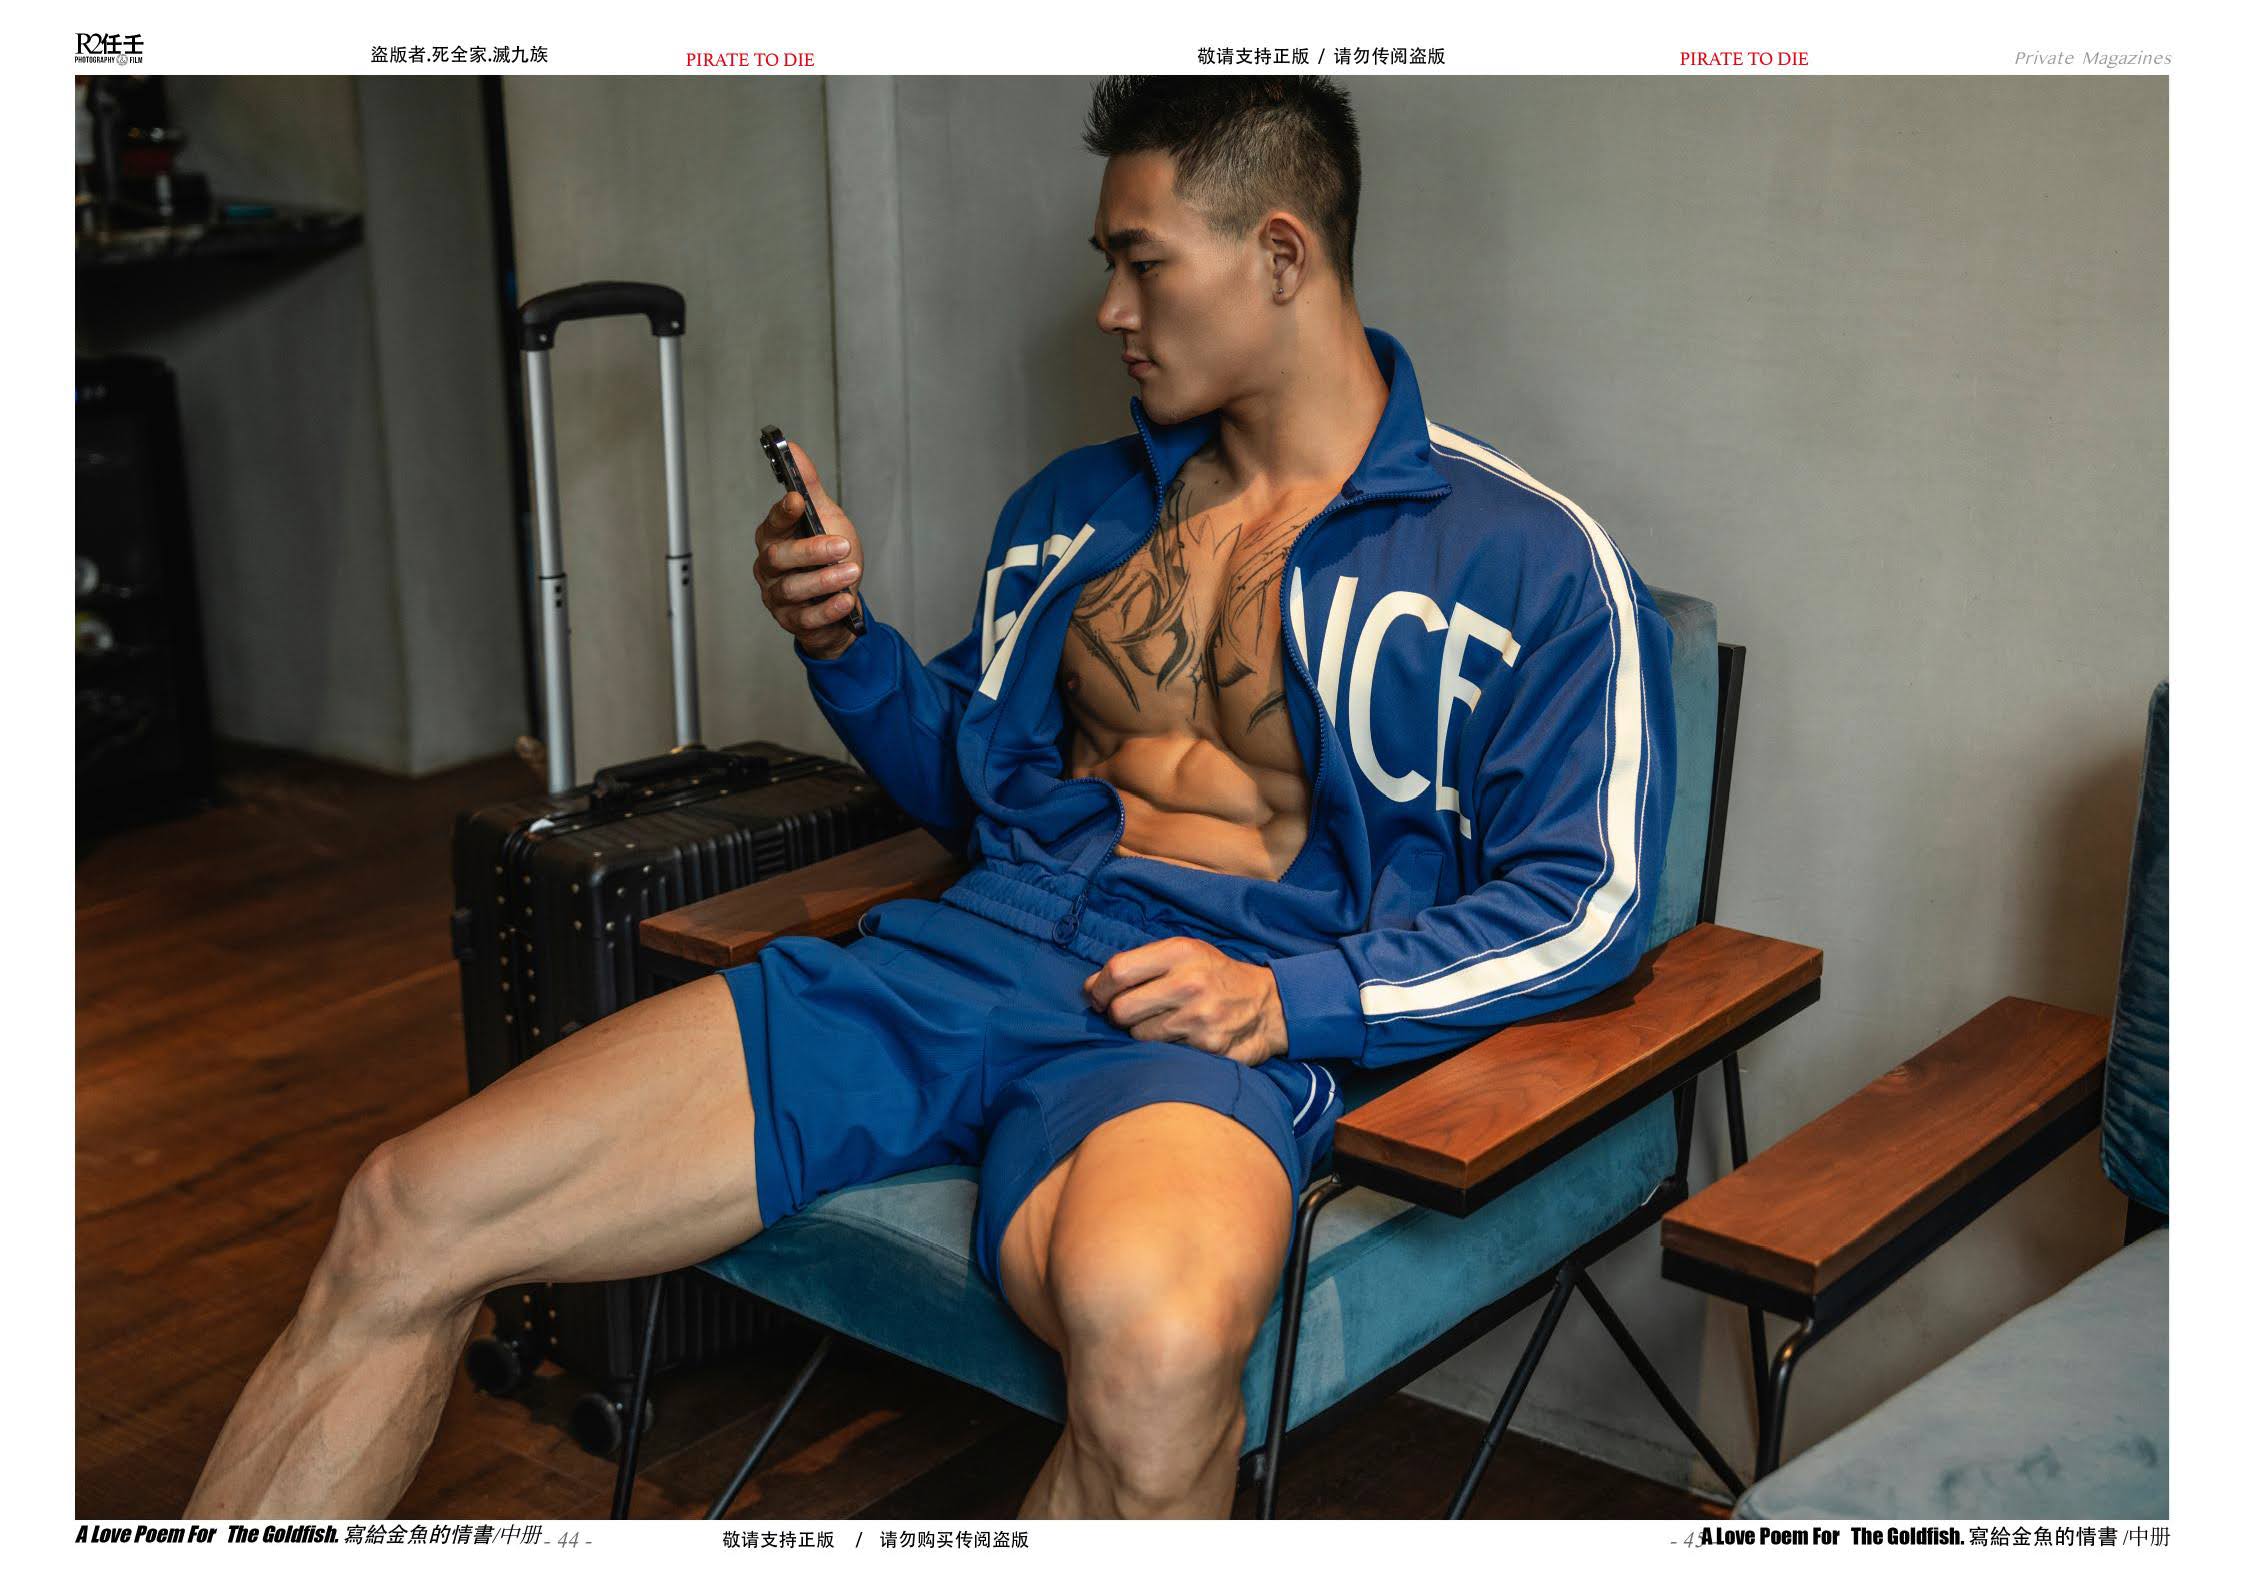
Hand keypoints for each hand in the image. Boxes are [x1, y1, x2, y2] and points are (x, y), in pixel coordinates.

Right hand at [754, 440, 862, 659]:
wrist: (841, 602)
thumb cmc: (830, 556)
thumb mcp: (825, 517)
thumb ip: (810, 487)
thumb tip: (793, 448)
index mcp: (774, 537)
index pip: (772, 522)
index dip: (782, 512)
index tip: (797, 500)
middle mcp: (769, 566)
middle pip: (778, 558)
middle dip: (811, 551)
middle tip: (842, 545)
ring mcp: (777, 596)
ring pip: (792, 589)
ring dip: (824, 579)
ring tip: (852, 572)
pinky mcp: (792, 621)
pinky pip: (806, 618)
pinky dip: (827, 608)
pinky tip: (845, 600)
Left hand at [1082, 937, 1290, 1066]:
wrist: (1269, 1005)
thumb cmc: (1214, 975)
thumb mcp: (1185, 953)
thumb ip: (1141, 964)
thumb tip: (1090, 988)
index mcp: (1180, 952)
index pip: (1117, 971)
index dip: (1098, 989)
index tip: (1098, 998)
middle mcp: (1189, 983)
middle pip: (1122, 1010)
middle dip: (1116, 1015)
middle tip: (1126, 1014)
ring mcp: (1199, 1019)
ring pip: (1139, 1037)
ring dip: (1141, 1033)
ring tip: (1160, 1023)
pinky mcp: (1208, 1048)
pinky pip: (1164, 1054)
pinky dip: (1165, 1048)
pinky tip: (1180, 1037)